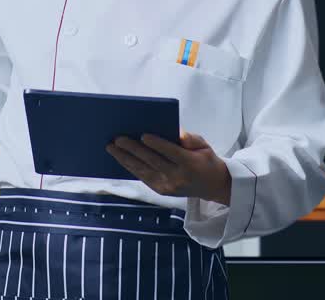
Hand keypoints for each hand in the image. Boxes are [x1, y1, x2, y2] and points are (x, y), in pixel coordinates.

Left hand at [107, 130, 231, 205]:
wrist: (213, 186)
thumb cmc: (206, 160)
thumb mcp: (203, 145)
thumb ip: (189, 138)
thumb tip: (174, 132)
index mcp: (190, 164)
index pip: (170, 152)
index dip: (156, 144)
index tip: (142, 135)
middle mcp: (177, 177)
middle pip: (152, 161)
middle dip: (133, 149)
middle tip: (118, 139)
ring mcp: (168, 186)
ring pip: (143, 171)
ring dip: (125, 159)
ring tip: (111, 148)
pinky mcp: (161, 191)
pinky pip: (143, 177)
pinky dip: (131, 167)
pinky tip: (121, 158)